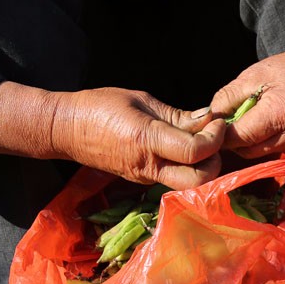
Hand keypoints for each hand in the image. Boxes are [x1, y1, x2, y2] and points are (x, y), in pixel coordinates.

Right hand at [0, 83, 225, 189]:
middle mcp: (148, 166)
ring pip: (188, 183)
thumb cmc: (100, 106)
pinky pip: (174, 177)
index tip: (218, 121)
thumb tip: (207, 119)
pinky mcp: (143, 180)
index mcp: (146, 140)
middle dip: (216, 161)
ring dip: (204, 165)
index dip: (215, 138)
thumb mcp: (140, 100)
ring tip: (203, 139)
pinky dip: (188, 165)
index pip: (195, 151)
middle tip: (216, 138)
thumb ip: (176, 115)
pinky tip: (186, 145)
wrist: (66, 130)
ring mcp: (145, 178)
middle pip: (198, 181)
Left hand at [206, 17, 284, 159]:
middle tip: (225, 121)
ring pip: (256, 153)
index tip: (211, 124)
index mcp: (280, 113)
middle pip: (246, 149)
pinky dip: (258, 141)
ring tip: (243, 120)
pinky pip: (268, 150)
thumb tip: (208, 119)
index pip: (239, 136)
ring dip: (244, 142)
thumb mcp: (254, 74)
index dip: (221, 133)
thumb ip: (228, 97)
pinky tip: (259, 124)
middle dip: (232, 139)